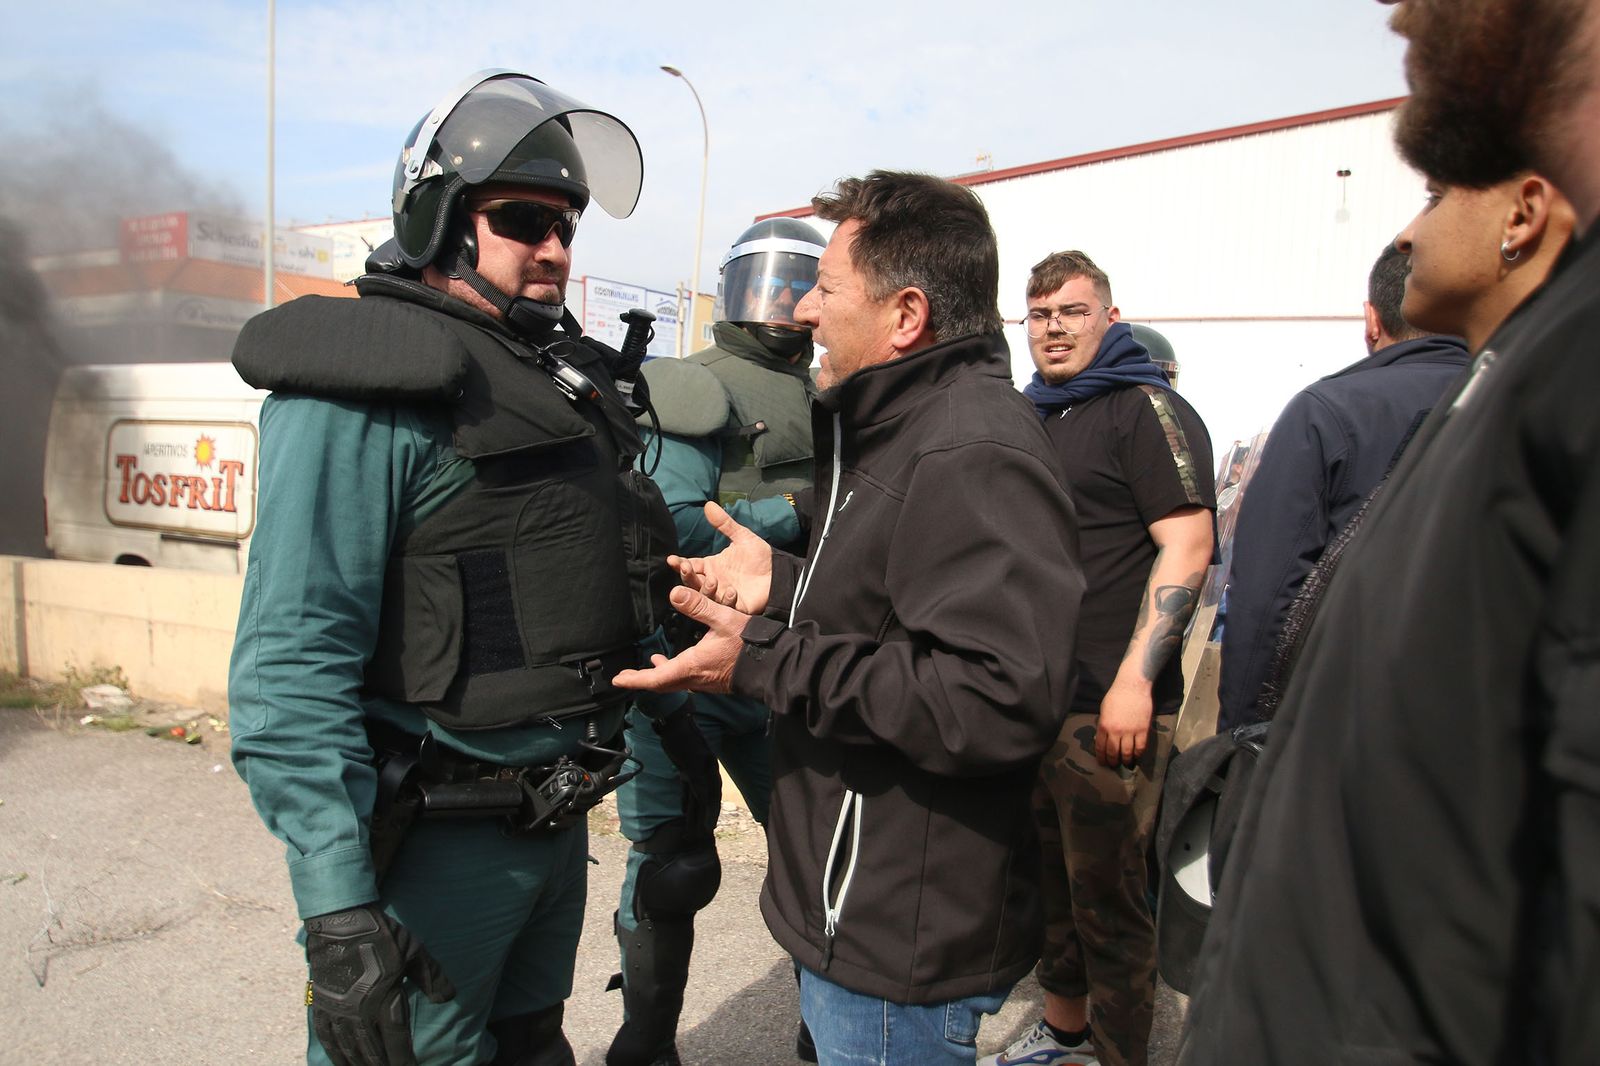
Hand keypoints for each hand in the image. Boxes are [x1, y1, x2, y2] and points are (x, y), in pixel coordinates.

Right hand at [303, 905, 454, 1065]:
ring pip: (349, 1049)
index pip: (397, 1041)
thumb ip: (430, 977)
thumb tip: (448, 998)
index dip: (404, 1060)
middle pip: (372, 1051)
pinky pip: (327, 1037)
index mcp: (384, 999)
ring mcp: (337, 1009)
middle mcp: (359, 1010)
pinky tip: (342, 1062)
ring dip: (359, 1064)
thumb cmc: (381, 934)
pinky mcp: (321, 1004)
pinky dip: (335, 1054)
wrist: (341, 921)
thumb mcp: (414, 951)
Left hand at [614, 586, 746, 694]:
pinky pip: (687, 680)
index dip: (635, 680)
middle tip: (625, 677)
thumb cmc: (749, 644)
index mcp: (692, 666)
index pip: (655, 679)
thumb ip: (698, 606)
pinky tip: (678, 662)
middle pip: (662, 684)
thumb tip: (674, 593)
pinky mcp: (715, 681)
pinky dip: (675, 673)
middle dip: (642, 680)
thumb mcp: (723, 618)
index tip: (618, 680)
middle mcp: (695, 679)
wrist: (773, 665)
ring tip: (651, 665)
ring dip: (659, 676)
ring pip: (675, 682)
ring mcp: (706, 683)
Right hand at [671, 502, 772, 615]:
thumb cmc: (759, 556)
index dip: (680, 563)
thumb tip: (709, 504)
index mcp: (711, 566)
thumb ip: (724, 523)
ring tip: (712, 579)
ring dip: (705, 589)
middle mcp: (714, 581)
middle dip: (687, 576)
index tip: (672, 559)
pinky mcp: (736, 605)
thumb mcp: (741, 537)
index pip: (690, 565)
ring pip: (706, 596)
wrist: (778, 572)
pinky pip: (727, 606)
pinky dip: (727, 599)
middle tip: (686, 568)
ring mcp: (723, 594)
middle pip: (693, 582)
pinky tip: (731, 590)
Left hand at [1095, 682, 1153, 767]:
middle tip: (1113, 765)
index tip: (1103, 763)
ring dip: (1125, 760)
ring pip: (1127, 753)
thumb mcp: (1104, 710)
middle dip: (1112, 761)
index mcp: (1104, 725)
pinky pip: (1140, 747)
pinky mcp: (1143, 730)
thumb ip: (1103, 725)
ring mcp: (1130, 731)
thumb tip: (1103, 738)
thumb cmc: (1116, 696)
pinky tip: (1136, 755)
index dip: (1101, 758)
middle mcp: (1116, 731)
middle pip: (1113, 752)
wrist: (1132, 686)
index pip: (1101, 747)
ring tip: (1125, 763)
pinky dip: (1138, 754)